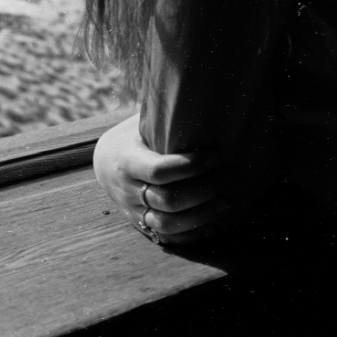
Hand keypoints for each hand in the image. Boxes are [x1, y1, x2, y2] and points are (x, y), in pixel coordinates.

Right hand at [93, 113, 228, 244]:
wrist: (105, 162)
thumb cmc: (134, 136)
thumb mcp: (140, 123)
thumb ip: (163, 119)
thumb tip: (202, 97)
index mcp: (125, 161)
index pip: (159, 171)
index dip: (190, 167)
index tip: (217, 156)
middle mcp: (127, 190)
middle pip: (169, 200)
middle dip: (204, 190)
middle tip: (231, 175)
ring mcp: (133, 212)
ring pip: (169, 225)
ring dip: (202, 215)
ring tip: (227, 202)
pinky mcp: (142, 227)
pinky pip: (168, 240)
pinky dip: (193, 235)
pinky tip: (215, 224)